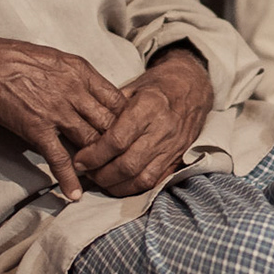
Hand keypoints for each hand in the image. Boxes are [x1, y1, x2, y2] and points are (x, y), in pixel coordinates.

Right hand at [0, 33, 125, 199]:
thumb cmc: (19, 58)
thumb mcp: (59, 59)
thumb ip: (80, 77)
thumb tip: (96, 95)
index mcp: (82, 72)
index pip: (118, 100)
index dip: (125, 119)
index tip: (127, 132)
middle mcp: (75, 92)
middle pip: (109, 123)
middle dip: (117, 143)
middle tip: (120, 157)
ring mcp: (58, 112)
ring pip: (91, 141)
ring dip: (98, 160)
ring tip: (103, 175)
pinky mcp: (38, 129)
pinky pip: (59, 158)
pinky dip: (69, 178)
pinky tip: (75, 193)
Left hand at [71, 46, 213, 195]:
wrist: (193, 87)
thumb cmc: (157, 86)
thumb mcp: (132, 87)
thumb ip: (110, 109)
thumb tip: (84, 131)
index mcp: (149, 106)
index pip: (117, 140)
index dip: (94, 155)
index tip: (80, 159)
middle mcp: (163, 129)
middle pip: (127, 164)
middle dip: (101, 174)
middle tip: (87, 172)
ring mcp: (173, 147)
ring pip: (141, 179)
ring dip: (116, 185)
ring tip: (100, 180)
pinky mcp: (179, 158)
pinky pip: (155, 182)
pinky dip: (134, 188)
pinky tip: (119, 183)